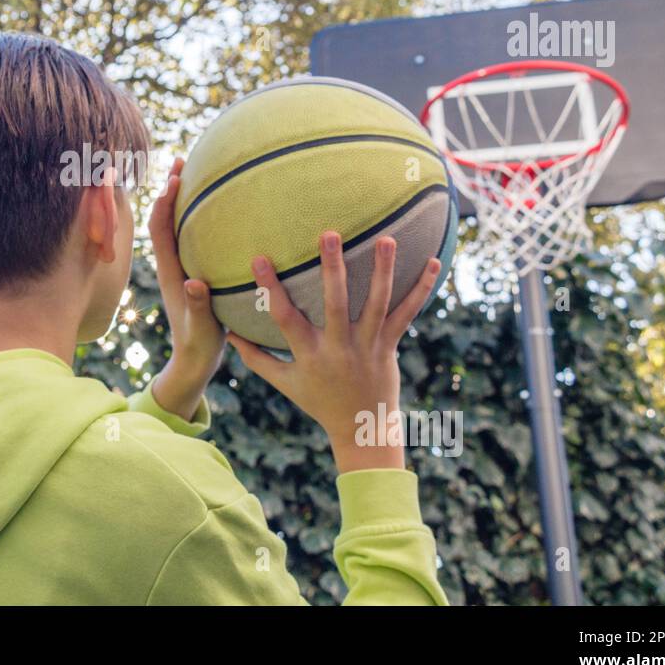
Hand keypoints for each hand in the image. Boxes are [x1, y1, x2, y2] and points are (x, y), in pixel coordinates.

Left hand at [147, 157, 225, 419]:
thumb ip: (198, 306)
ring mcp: (181, 268)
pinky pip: (190, 238)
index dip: (165, 201)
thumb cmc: (198, 346)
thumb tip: (194, 283)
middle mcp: (172, 265)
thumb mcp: (201, 328)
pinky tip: (216, 210)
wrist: (193, 362)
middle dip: (171, 189)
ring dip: (182, 200)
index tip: (174, 176)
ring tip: (194, 174)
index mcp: (171, 273)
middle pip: (165, 218)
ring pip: (176, 226)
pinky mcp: (192, 274)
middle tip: (181, 160)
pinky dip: (196, 218)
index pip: (161, 229)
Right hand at [226, 233, 441, 472]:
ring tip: (386, 239)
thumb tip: (230, 334)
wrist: (363, 430)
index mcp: (310, 354)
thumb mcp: (285, 383)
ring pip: (378, 304)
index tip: (259, 259)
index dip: (270, 289)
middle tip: (329, 234)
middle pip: (336, 304)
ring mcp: (368, 346)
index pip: (285, 318)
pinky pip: (408, 314)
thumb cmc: (320, 402)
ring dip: (384, 271)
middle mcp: (339, 348)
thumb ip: (257, 358)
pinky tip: (434, 262)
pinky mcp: (390, 345)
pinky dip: (422, 289)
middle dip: (332, 269)